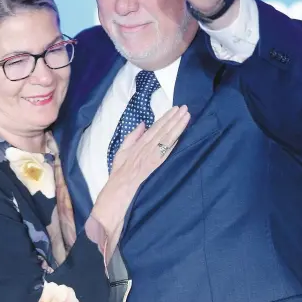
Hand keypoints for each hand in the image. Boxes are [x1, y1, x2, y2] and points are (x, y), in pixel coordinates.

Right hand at [92, 106, 189, 240]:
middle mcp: (144, 149)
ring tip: (186, 116)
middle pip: (162, 131)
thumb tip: (143, 124)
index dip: (166, 118)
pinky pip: (164, 153)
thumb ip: (132, 138)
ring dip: (176, 127)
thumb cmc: (118, 174)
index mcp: (138, 145)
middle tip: (185, 108)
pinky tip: (180, 135)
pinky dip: (172, 143)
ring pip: (165, 139)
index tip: (176, 109)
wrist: (115, 193)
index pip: (155, 128)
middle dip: (174, 119)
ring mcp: (149, 158)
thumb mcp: (121, 152)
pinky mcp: (153, 167)